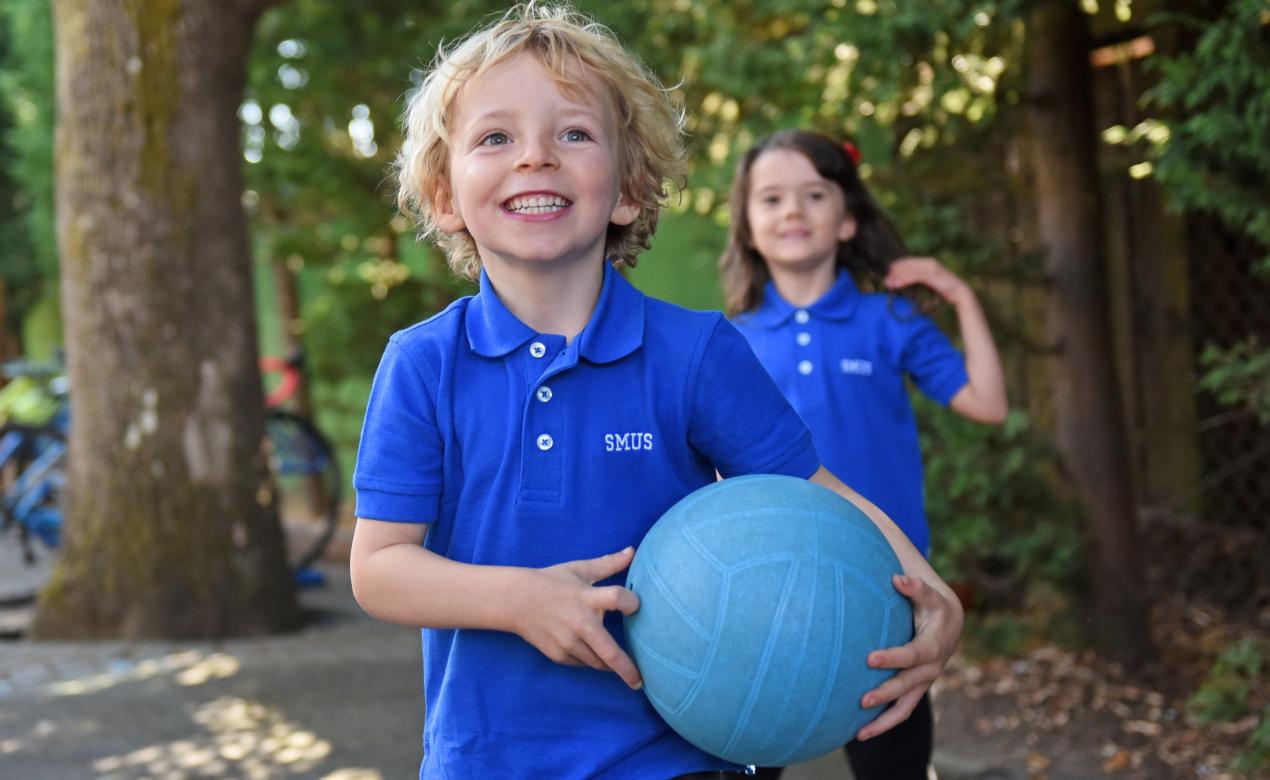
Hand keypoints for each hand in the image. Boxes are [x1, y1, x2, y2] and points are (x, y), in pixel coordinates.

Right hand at [512, 547, 643, 689]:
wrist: (515, 601)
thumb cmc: (551, 582)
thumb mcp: (579, 570)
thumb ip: (608, 564)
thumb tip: (632, 551)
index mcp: (587, 598)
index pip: (618, 599)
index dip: (632, 603)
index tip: (636, 606)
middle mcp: (580, 623)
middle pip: (611, 652)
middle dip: (628, 670)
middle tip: (641, 682)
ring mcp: (568, 643)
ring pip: (598, 662)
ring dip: (608, 662)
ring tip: (619, 665)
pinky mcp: (559, 655)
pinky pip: (582, 663)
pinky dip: (590, 660)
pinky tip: (590, 651)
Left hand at [855, 573, 962, 740]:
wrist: (950, 623)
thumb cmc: (932, 604)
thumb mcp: (928, 594)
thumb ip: (915, 587)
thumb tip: (898, 578)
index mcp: (934, 644)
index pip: (913, 655)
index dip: (894, 658)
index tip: (870, 659)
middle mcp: (931, 668)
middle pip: (908, 685)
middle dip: (886, 693)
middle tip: (861, 700)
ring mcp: (924, 682)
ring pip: (905, 707)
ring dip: (884, 721)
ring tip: (859, 733)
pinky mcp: (915, 690)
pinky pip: (901, 711)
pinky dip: (884, 723)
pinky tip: (860, 733)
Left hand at [884, 257, 969, 305]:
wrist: (960, 293)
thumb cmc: (945, 289)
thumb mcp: (930, 283)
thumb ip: (920, 280)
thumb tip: (906, 281)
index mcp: (928, 262)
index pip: (909, 261)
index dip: (897, 266)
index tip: (888, 273)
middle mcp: (929, 263)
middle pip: (907, 265)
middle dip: (894, 272)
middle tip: (885, 280)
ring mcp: (931, 268)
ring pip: (909, 270)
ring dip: (896, 277)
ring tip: (888, 283)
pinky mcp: (932, 276)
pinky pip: (914, 277)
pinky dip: (904, 280)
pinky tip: (897, 284)